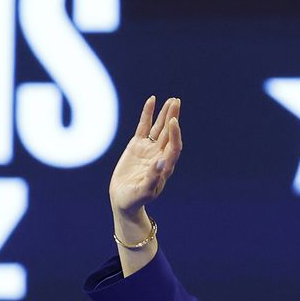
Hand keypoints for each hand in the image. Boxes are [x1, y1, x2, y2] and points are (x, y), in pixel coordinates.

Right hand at [108, 96, 181, 217]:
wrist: (123, 200)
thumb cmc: (135, 199)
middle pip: (169, 133)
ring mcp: (149, 149)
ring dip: (165, 114)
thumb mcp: (143, 192)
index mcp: (165, 166)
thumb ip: (152, 177)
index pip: (174, 146)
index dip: (176, 133)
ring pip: (159, 128)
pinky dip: (147, 114)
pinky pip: (144, 126)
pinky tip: (151, 101)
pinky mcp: (137, 145)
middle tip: (176, 102)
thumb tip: (161, 162)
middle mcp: (160, 155)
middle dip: (173, 117)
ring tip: (171, 100)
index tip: (174, 121)